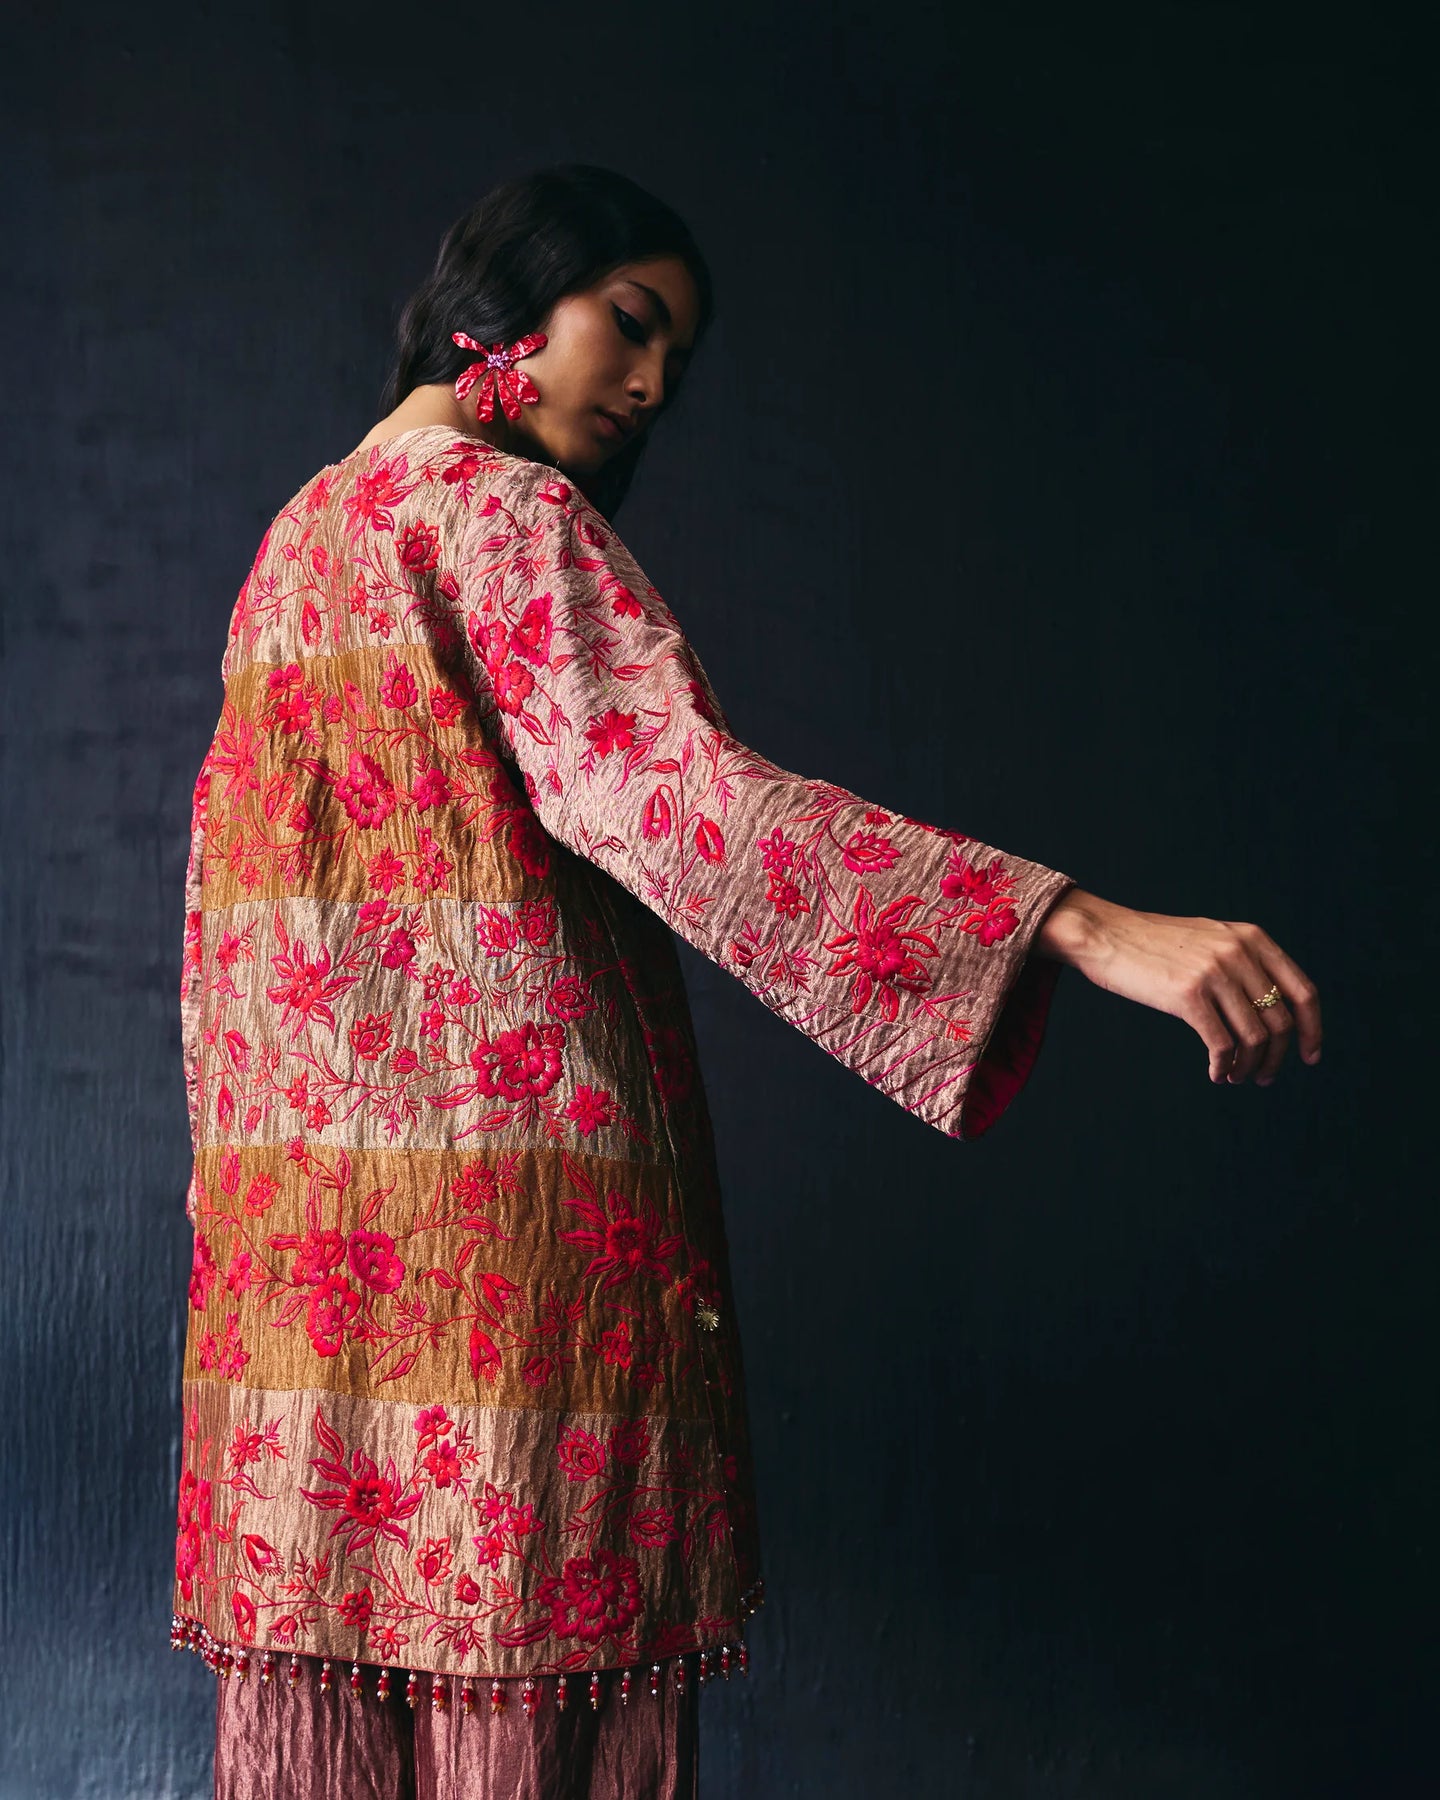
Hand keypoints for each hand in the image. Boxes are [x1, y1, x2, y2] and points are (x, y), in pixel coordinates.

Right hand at [1034, 888, 1321, 1085]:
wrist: (1105, 934)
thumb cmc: (1154, 944)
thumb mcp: (1211, 939)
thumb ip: (1244, 961)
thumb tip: (1273, 1010)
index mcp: (1252, 938)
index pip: (1303, 992)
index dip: (1312, 1029)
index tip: (1309, 1056)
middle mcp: (1239, 953)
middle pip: (1280, 1022)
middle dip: (1276, 1057)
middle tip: (1262, 1077)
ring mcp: (1214, 973)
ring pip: (1254, 1038)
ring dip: (1249, 1067)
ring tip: (1235, 1076)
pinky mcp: (1187, 995)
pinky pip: (1221, 1044)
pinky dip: (1223, 1067)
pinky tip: (1216, 1074)